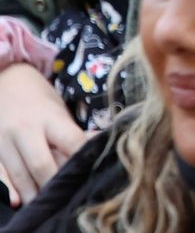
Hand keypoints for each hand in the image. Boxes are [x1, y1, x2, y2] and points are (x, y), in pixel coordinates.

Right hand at [0, 64, 83, 206]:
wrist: (5, 79)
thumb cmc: (38, 98)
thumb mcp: (59, 109)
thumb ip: (71, 132)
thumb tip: (96, 147)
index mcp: (49, 117)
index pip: (72, 142)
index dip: (82, 159)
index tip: (91, 173)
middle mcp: (25, 130)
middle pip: (43, 165)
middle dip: (55, 184)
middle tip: (65, 197)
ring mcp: (4, 141)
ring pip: (20, 175)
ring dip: (33, 193)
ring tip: (45, 205)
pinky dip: (7, 188)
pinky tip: (16, 201)